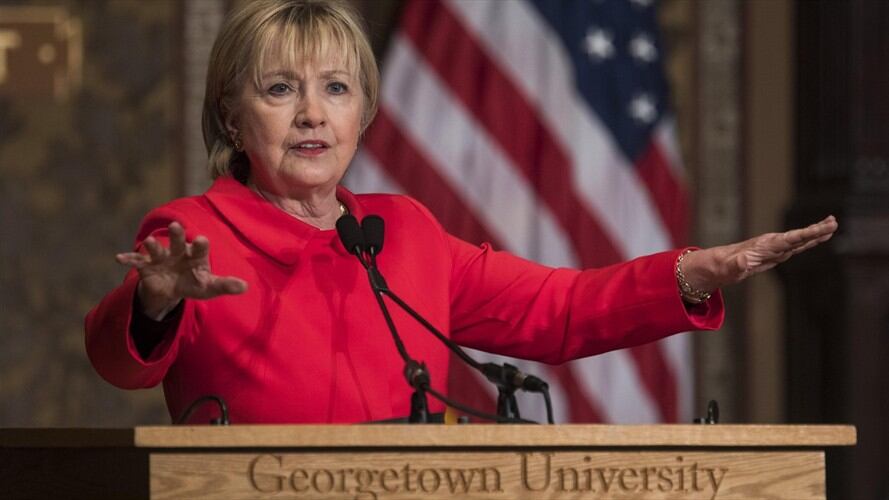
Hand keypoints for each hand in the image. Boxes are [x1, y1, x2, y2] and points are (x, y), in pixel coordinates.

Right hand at [115, 222, 247, 318]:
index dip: (200, 244)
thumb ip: (225, 285)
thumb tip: (245, 286)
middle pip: (178, 241)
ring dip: (153, 245)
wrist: (171, 289)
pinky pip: (137, 262)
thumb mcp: (209, 287)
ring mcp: (161, 258)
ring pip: (157, 249)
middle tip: (177, 226)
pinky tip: (118, 258)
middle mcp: (178, 252)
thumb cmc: (194, 283)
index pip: (200, 247)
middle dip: (177, 235)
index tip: (202, 239)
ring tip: (149, 242)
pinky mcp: (146, 266)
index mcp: (195, 254)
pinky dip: (128, 259)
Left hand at [681, 215, 838, 292]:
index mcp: (764, 247)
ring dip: (814, 234)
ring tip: (832, 225)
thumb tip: (744, 261)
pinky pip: (794, 247)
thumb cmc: (722, 267)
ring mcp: (772, 249)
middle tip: (833, 222)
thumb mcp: (729, 268)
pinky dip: (807, 242)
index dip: (805, 234)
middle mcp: (770, 245)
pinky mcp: (772, 254)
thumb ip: (737, 265)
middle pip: (797, 237)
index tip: (820, 228)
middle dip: (815, 231)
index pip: (789, 240)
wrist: (715, 265)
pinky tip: (817, 238)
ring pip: (798, 240)